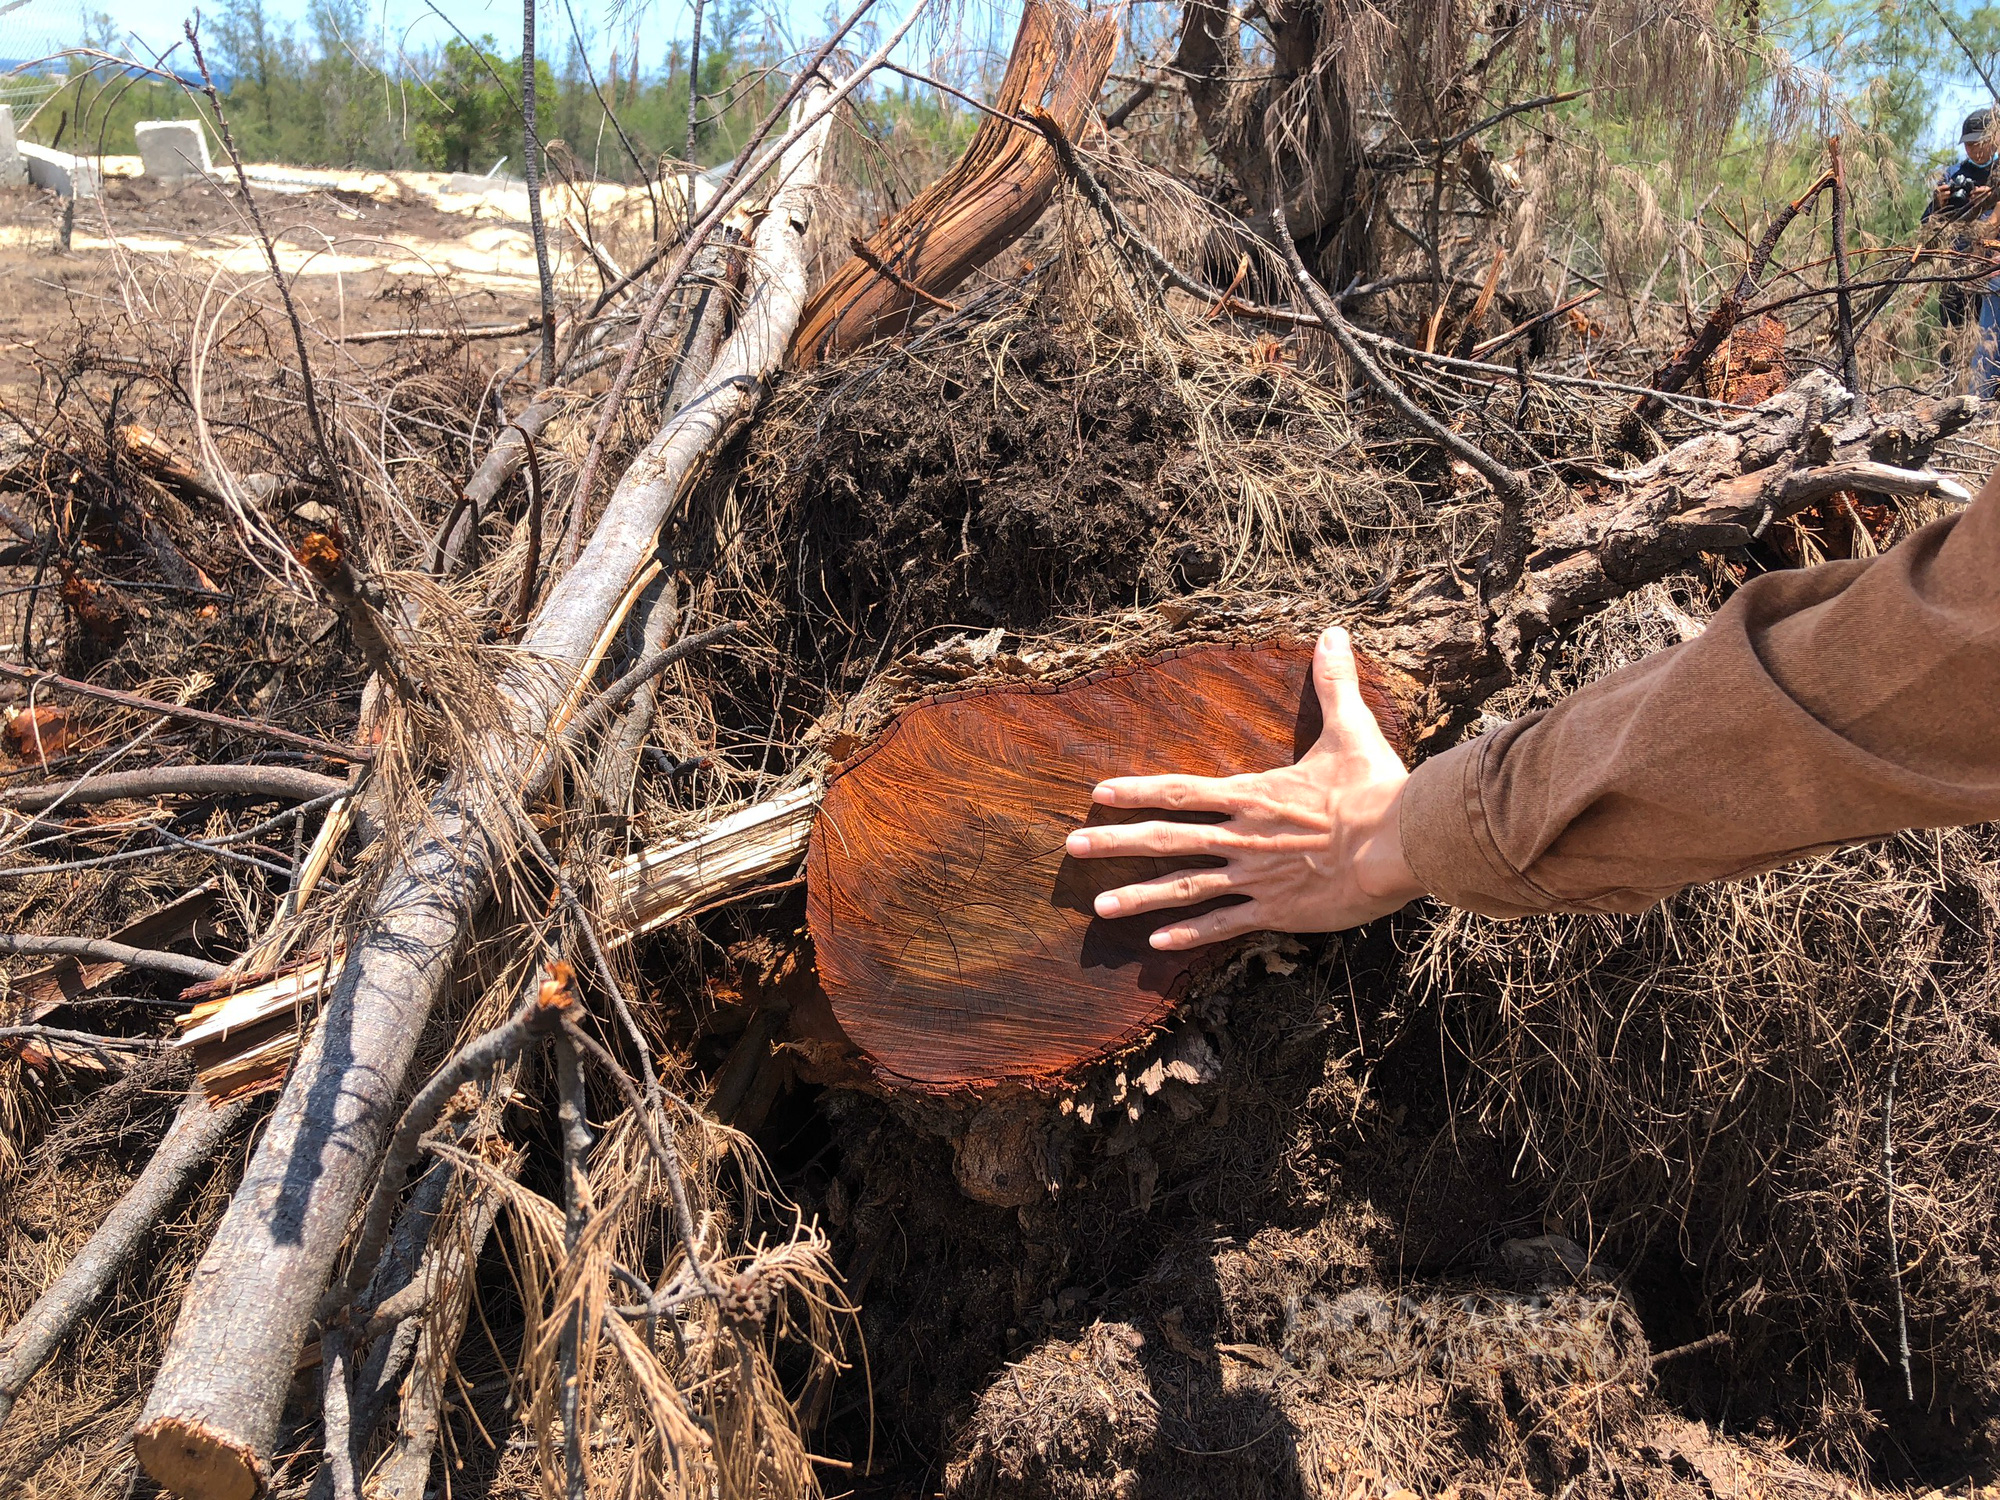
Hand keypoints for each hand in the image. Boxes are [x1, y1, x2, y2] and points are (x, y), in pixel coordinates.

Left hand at [1063, 626, 1426, 950]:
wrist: (1400, 843)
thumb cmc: (1376, 788)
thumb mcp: (1350, 730)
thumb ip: (1333, 685)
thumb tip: (1334, 634)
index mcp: (1253, 795)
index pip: (1181, 790)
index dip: (1137, 791)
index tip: (1098, 793)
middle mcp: (1243, 836)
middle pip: (1166, 838)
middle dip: (1115, 841)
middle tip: (1073, 846)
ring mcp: (1256, 876)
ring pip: (1184, 888)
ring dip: (1139, 897)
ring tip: (1100, 907)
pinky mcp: (1278, 910)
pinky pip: (1224, 924)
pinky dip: (1190, 934)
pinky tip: (1157, 944)